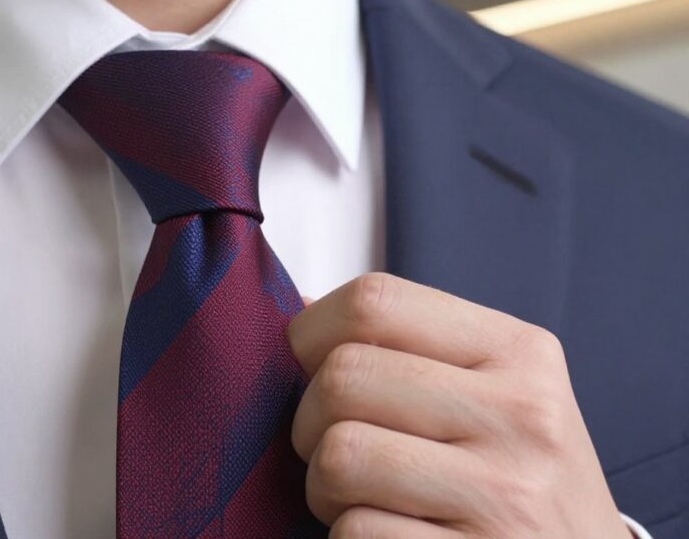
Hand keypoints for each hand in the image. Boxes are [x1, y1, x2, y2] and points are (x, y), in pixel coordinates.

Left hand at [288, 273, 630, 538]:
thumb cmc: (515, 476)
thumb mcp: (492, 391)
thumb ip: (404, 348)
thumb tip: (294, 305)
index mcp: (518, 351)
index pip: (374, 300)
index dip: (310, 334)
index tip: (307, 368)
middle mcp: (522, 414)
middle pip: (343, 378)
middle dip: (309, 423)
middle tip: (340, 453)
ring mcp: (505, 493)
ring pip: (338, 456)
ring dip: (324, 488)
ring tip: (362, 499)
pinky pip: (354, 531)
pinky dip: (348, 538)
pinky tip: (394, 536)